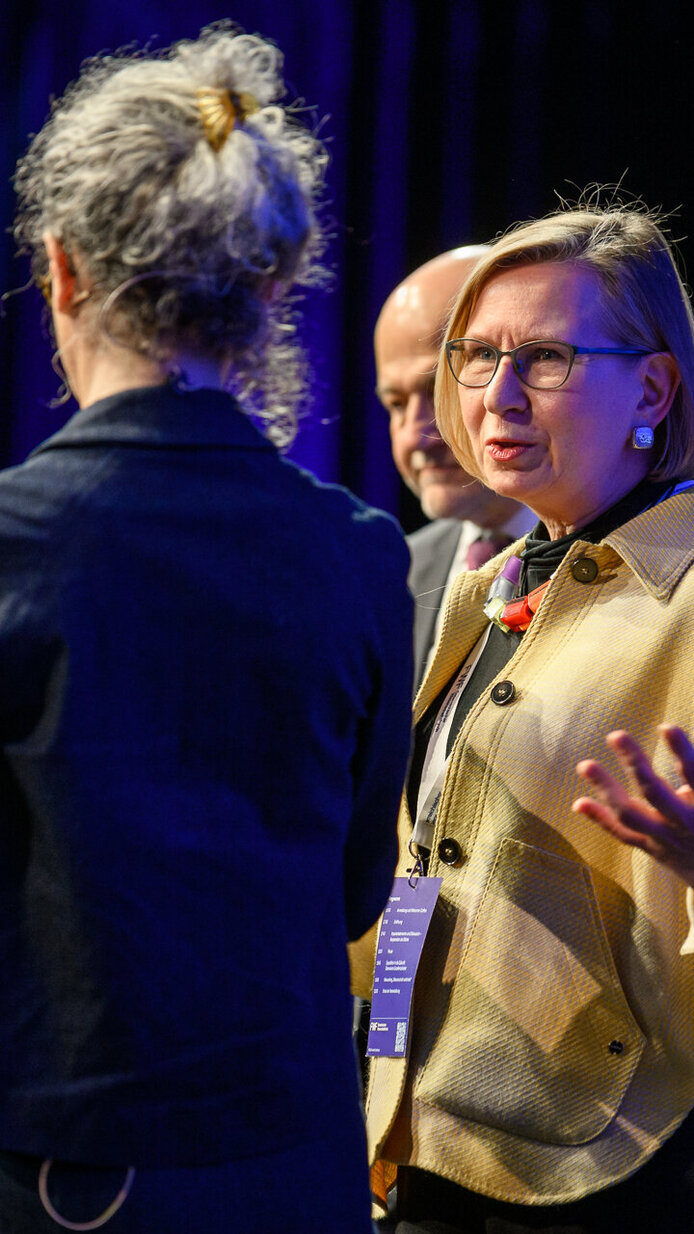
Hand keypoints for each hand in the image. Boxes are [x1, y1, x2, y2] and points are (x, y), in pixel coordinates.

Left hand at [573, 726, 693, 885]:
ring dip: (606, 789)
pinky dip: (600, 819)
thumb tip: (677, 739)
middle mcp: (683, 823)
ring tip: (585, 765)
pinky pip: (622, 834)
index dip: (682, 752)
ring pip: (630, 816)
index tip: (666, 727)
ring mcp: (663, 838)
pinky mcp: (650, 848)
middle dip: (635, 764)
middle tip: (615, 734)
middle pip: (655, 793)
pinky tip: (579, 803)